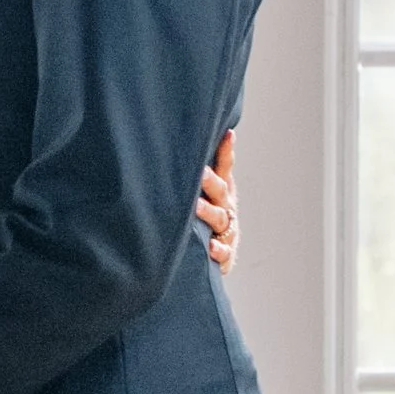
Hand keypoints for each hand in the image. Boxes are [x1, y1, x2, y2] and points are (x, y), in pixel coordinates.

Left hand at [196, 130, 237, 269]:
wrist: (212, 259)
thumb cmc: (199, 221)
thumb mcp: (198, 197)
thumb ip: (188, 178)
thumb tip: (166, 148)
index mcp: (221, 192)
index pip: (224, 169)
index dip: (226, 152)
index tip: (228, 134)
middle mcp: (225, 208)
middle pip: (220, 191)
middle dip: (210, 181)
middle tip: (199, 171)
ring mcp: (227, 232)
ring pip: (220, 219)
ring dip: (208, 212)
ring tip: (196, 207)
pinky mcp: (225, 254)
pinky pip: (223, 252)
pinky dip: (218, 249)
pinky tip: (211, 246)